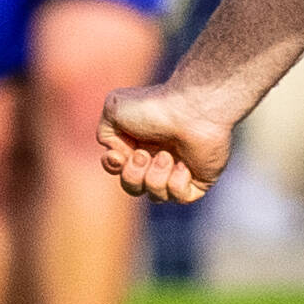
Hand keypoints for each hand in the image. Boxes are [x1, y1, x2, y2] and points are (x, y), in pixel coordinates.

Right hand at [98, 77, 236, 204]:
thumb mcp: (114, 110)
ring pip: (156, 196)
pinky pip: (180, 197)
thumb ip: (105, 135)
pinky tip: (183, 165)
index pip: (119, 169)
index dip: (114, 167)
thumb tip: (116, 156)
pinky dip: (176, 183)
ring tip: (167, 155)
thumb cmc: (154, 106)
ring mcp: (179, 171)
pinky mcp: (199, 180)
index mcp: (139, 143)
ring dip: (156, 177)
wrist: (191, 108)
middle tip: (144, 154)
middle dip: (133, 174)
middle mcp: (158, 159)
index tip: (117, 155)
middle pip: (133, 187)